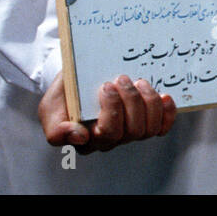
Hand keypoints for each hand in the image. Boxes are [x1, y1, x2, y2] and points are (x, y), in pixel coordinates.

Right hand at [38, 72, 176, 153]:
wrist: (81, 76)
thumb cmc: (65, 92)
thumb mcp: (49, 107)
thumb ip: (56, 128)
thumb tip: (80, 137)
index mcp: (86, 138)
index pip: (106, 134)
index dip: (112, 111)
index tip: (105, 86)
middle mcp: (108, 139)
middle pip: (130, 131)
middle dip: (129, 100)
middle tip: (121, 78)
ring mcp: (129, 132)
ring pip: (147, 129)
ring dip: (147, 102)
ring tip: (138, 81)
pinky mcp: (146, 123)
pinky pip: (161, 127)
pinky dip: (167, 113)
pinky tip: (164, 96)